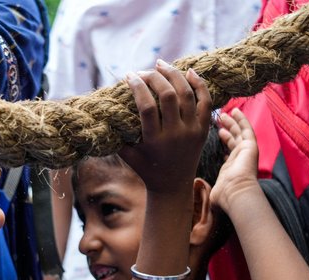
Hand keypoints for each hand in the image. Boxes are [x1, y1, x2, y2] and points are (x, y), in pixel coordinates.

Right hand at [121, 60, 211, 193]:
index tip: (129, 75)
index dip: (137, 86)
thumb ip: (117, 135)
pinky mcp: (204, 129)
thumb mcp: (128, 155)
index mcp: (155, 141)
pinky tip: (188, 71)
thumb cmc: (145, 168)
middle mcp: (176, 135)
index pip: (146, 106)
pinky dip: (199, 84)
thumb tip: (103, 112)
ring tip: (161, 65)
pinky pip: (205, 101)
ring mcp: (192, 131)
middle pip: (168, 95)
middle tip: (143, 71)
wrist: (173, 185)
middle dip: (154, 77)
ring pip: (187, 94)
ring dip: (174, 75)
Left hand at [210, 108, 259, 213]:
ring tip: (224, 114)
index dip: (225, 141)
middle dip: (228, 128)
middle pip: (235, 139)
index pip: (230, 152)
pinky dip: (241, 119)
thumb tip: (196, 187)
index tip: (218, 133)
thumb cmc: (223, 196)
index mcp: (233, 168)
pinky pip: (246, 129)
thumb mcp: (212, 189)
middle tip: (220, 119)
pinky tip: (235, 111)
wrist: (236, 193)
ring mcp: (246, 151)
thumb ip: (204, 187)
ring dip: (232, 122)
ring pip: (239, 132)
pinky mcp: (251, 145)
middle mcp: (241, 159)